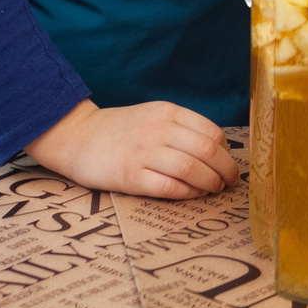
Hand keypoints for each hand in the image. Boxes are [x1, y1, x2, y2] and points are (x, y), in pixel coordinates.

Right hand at [24, 100, 239, 198]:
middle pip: (207, 151)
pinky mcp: (131, 176)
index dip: (226, 152)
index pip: (211, 132)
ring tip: (214, 190)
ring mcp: (143, 153)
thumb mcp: (152, 116)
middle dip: (226, 170)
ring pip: (192, 169)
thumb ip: (181, 128)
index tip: (228, 163)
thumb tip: (218, 149)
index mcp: (166, 112)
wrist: (77, 136)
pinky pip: (170, 187)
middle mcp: (157, 130)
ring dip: (210, 183)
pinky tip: (192, 195)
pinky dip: (188, 193)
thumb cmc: (120, 130)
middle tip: (230, 182)